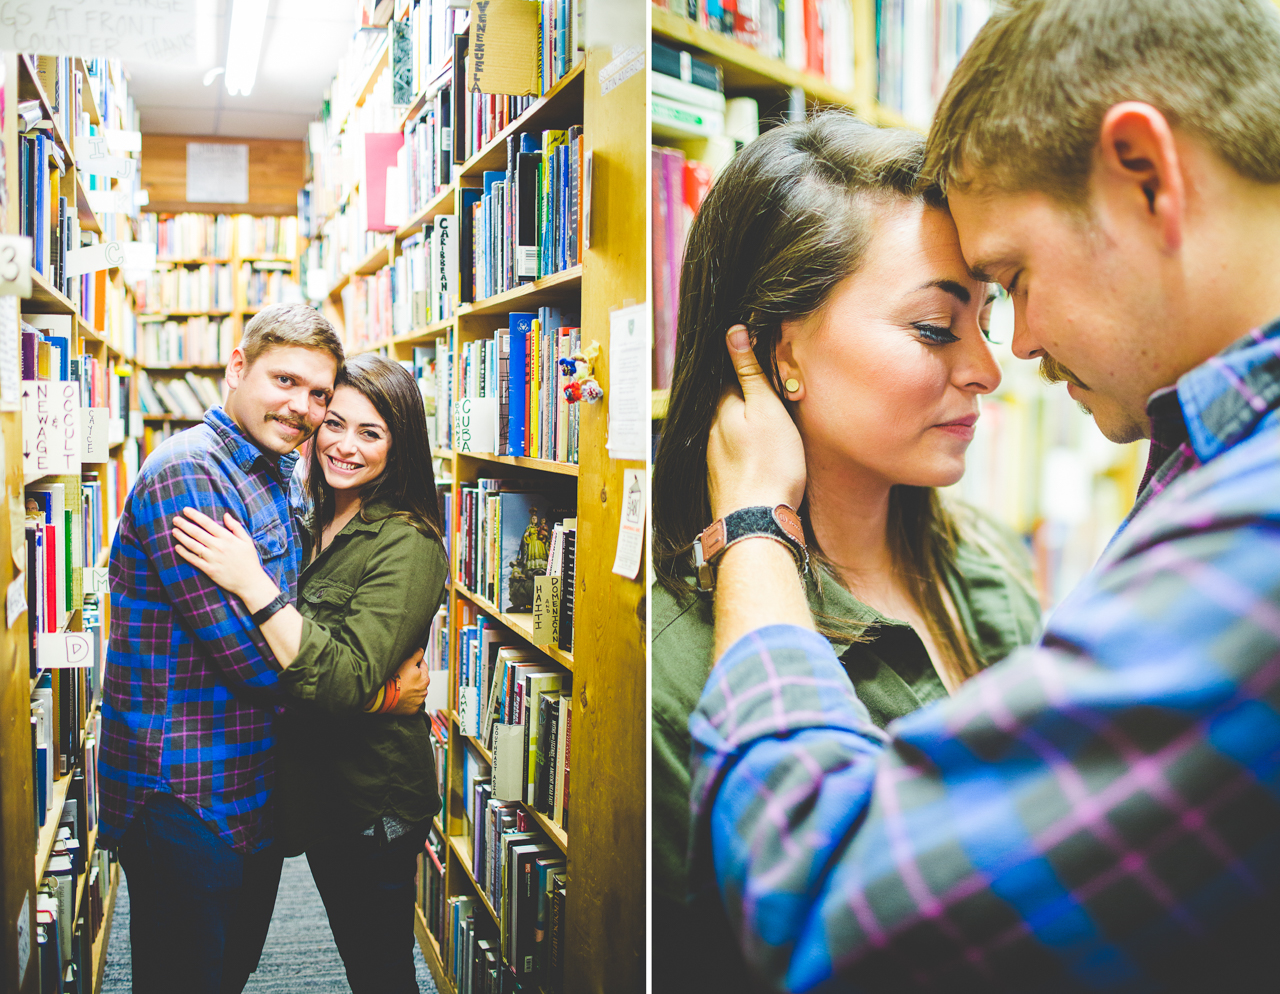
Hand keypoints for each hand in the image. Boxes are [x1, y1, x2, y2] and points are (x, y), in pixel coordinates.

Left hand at [173, 508, 270, 602]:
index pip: (208, 523)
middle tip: (175, 519)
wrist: (250, 582)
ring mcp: (212, 559)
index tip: (185, 510)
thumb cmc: (249, 560)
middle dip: (184, 525)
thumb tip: (226, 515)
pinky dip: (184, 553)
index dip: (195, 516)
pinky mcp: (209, 570)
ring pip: (193, 545)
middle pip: (197, 533)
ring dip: (182, 537)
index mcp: (227, 538)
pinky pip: (193, 559)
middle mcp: (218, 547)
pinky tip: (177, 548)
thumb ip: (236, 527)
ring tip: (174, 531)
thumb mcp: (247, 541)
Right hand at [388, 648, 429, 714]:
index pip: (423, 666)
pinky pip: (412, 703)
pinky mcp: (413, 710)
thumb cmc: (396, 678)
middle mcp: (425, 690)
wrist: (385, 696)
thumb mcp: (406, 663)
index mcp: (425, 678)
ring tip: (401, 687)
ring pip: (417, 692)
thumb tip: (421, 650)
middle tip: (403, 676)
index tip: (409, 664)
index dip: (416, 663)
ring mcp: (419, 701)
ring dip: (412, 689)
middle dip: (414, 677)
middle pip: (420, 680)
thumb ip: (416, 655)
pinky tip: (401, 696)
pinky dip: (408, 700)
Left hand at [707, 325, 806, 518]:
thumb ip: (749, 372)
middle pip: (727, 399)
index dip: (742, 360)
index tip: (759, 352)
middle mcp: (709, 429)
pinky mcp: (722, 476)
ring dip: (746, 418)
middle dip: (746, 391)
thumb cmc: (769, 465)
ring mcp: (713, 455)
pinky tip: (759, 450)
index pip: (725, 372)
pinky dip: (745, 442)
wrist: (755, 521)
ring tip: (769, 421)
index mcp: (719, 407)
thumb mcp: (766, 409)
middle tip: (774, 388)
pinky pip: (732, 448)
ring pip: (729, 424)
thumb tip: (733, 331)